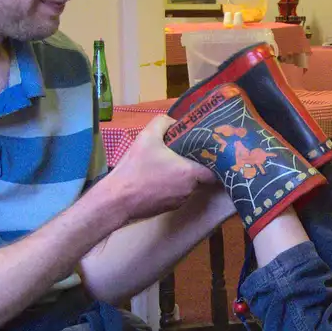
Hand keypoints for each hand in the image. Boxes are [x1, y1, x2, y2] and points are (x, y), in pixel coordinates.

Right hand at [102, 114, 218, 222]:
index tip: (205, 151)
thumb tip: (174, 121)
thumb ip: (163, 123)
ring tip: (168, 165)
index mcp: (190, 173)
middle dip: (194, 165)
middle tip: (184, 154)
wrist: (117, 200)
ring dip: (181, 176)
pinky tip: (158, 178)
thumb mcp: (147, 137)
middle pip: (201, 177)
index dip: (212, 161)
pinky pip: (176, 195)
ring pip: (188, 186)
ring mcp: (179, 201)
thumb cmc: (135, 168)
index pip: (214, 170)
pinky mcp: (168, 209)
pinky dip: (171, 187)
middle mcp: (190, 189)